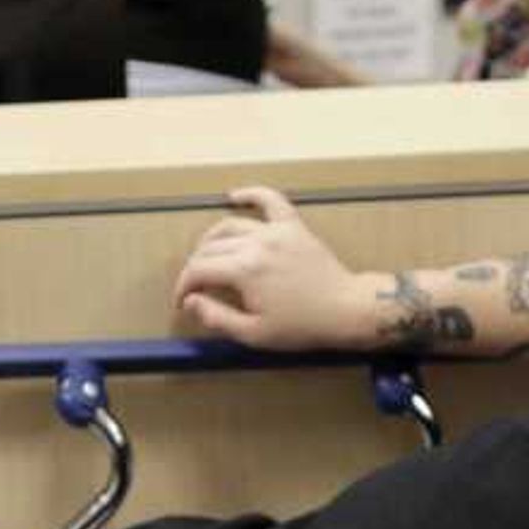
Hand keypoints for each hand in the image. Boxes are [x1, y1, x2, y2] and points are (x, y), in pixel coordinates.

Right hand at [173, 186, 388, 350]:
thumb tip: (190, 301)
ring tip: (206, 257)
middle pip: (210, 248)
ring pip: (230, 225)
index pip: (198, 270)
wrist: (345, 310)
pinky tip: (234, 196)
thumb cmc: (302, 327)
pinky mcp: (293, 226)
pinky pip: (270, 200)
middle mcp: (256, 243)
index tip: (182, 302)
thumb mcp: (254, 333)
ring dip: (211, 240)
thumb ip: (216, 317)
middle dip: (195, 269)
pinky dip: (250, 194)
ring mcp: (276, 231)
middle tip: (196, 288)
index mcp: (244, 270)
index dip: (183, 287)